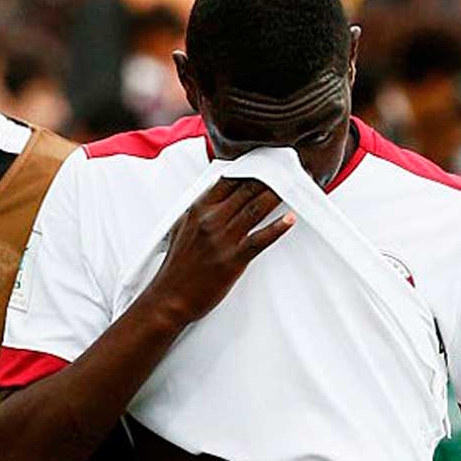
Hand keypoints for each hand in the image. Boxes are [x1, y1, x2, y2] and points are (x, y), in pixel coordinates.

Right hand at [135, 178, 293, 331]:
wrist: (169, 297)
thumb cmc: (177, 265)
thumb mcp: (181, 227)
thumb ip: (199, 209)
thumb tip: (215, 194)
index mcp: (198, 209)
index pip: (228, 180)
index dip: (249, 170)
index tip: (265, 164)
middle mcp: (211, 220)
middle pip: (246, 191)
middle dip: (268, 179)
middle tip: (285, 172)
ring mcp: (223, 239)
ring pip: (256, 209)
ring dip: (276, 196)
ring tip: (291, 187)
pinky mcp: (233, 258)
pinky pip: (260, 239)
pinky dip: (277, 228)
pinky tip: (290, 220)